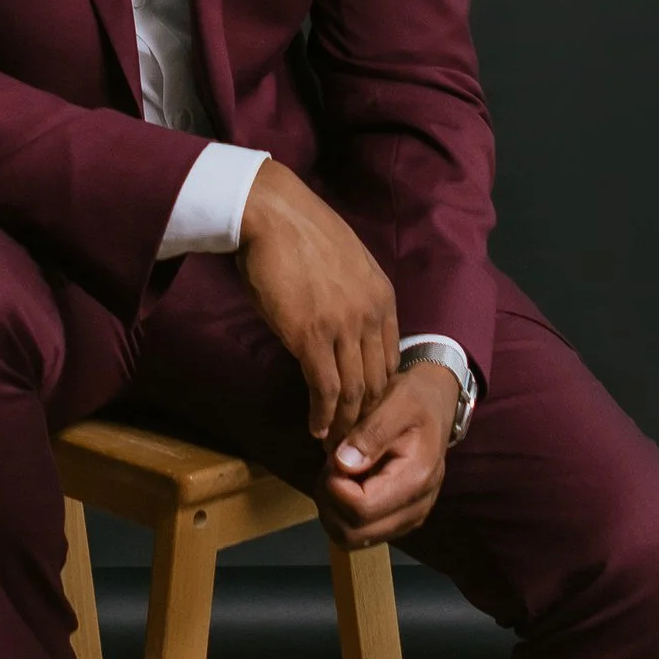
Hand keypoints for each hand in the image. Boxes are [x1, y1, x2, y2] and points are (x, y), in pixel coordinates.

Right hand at [236, 158, 400, 442]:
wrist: (270, 212)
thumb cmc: (296, 232)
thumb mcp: (344, 263)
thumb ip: (352, 296)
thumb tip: (341, 322)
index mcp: (382, 296)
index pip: (389, 359)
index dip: (378, 391)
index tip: (365, 412)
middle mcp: (370, 314)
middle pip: (377, 380)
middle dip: (367, 416)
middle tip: (355, 440)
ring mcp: (343, 326)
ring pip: (354, 390)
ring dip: (345, 423)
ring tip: (335, 445)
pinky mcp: (311, 336)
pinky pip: (324, 387)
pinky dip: (322, 413)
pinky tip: (315, 428)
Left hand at [316, 360, 458, 549]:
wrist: (436, 406)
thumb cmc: (416, 400)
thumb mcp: (396, 403)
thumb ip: (370, 434)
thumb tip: (343, 465)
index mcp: (416, 479)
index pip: (361, 509)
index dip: (334, 487)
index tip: (333, 458)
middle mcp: (416, 508)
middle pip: (354, 533)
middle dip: (330, 502)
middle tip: (330, 468)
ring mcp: (408, 518)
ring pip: (352, 539)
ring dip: (333, 510)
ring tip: (336, 475)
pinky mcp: (399, 520)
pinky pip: (360, 533)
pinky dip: (342, 514)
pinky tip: (345, 484)